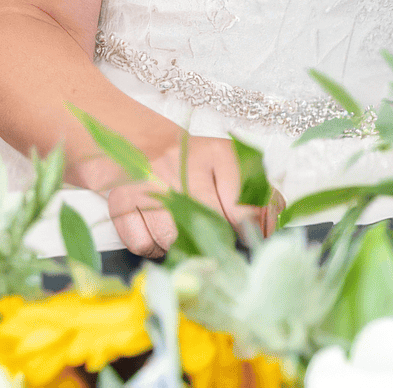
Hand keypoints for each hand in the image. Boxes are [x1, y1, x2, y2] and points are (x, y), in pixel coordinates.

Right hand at [101, 135, 284, 257]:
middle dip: (216, 241)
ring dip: (182, 247)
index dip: (247, 230)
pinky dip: (154, 249)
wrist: (144, 145)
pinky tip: (161, 235)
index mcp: (217, 155)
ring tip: (186, 234)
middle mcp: (181, 165)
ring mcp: (149, 183)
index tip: (248, 238)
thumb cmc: (196, 164)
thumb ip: (260, 195)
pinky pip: (143, 245)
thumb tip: (270, 229)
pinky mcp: (121, 201)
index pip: (240, 206)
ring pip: (172, 239)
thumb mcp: (232, 168)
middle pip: (206, 224)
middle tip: (217, 242)